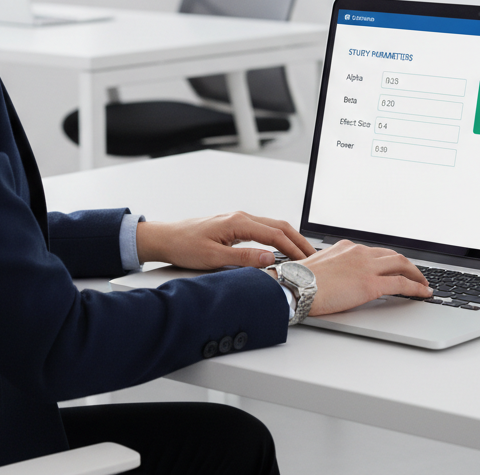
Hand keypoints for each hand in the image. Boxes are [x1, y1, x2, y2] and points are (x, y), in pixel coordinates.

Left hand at [135, 211, 314, 269]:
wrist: (167, 238)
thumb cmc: (185, 246)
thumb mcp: (213, 257)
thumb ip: (243, 258)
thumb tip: (268, 259)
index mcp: (238, 222)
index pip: (275, 234)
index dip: (293, 248)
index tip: (306, 261)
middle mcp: (241, 217)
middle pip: (279, 226)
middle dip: (298, 240)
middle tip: (313, 257)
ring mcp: (238, 220)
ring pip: (272, 226)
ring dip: (289, 238)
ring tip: (302, 254)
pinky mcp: (235, 226)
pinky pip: (263, 229)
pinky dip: (277, 238)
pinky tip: (281, 248)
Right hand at [299, 240, 430, 315]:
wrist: (295, 286)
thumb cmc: (300, 280)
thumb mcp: (319, 267)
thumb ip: (335, 269)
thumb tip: (338, 280)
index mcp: (346, 247)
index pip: (375, 252)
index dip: (389, 260)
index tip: (395, 267)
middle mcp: (359, 252)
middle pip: (393, 255)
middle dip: (408, 265)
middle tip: (416, 274)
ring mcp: (366, 267)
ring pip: (401, 265)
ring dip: (416, 274)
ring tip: (424, 284)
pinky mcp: (370, 284)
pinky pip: (401, 284)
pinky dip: (416, 287)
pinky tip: (423, 293)